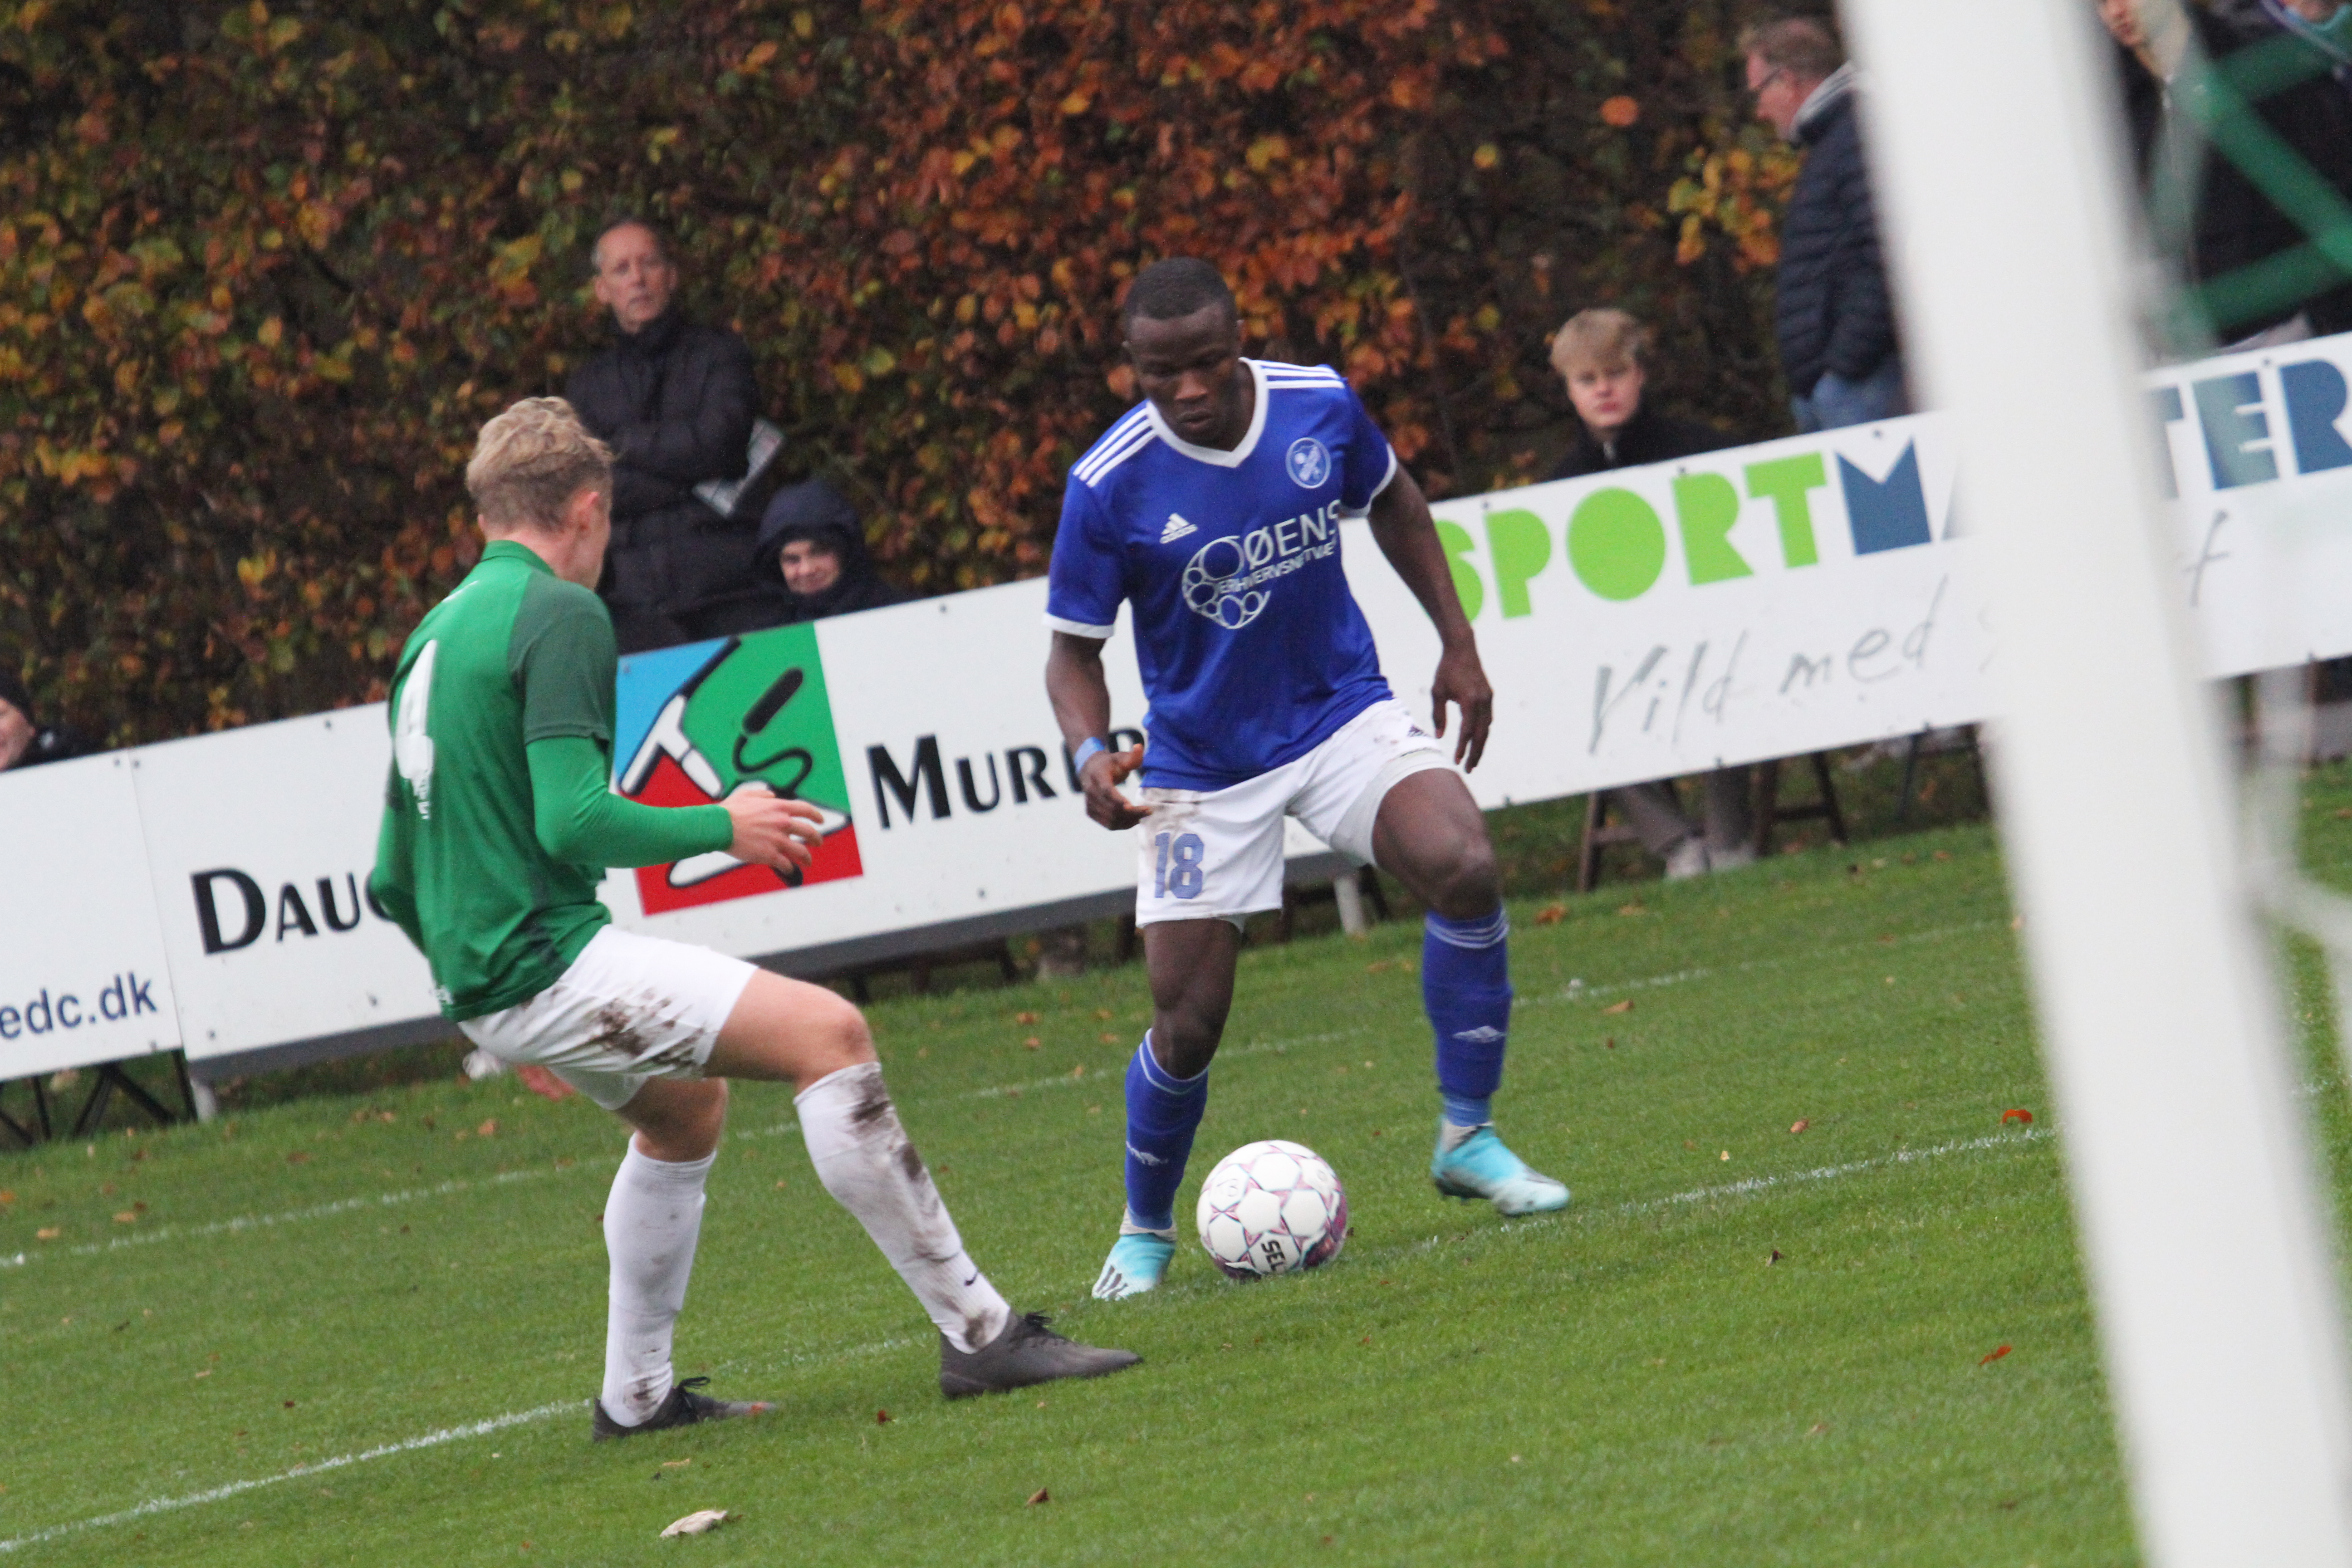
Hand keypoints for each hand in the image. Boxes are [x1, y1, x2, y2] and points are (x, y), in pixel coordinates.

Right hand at [723, 783, 822, 871]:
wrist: (718, 827)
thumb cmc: (729, 811)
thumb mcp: (746, 794)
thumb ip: (762, 795)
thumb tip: (772, 796)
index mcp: (778, 807)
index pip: (806, 809)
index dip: (816, 815)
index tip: (821, 821)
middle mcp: (782, 822)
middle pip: (809, 832)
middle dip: (817, 838)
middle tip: (818, 843)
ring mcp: (777, 839)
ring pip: (801, 851)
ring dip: (807, 858)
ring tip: (808, 862)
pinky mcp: (770, 855)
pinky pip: (786, 864)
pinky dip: (789, 868)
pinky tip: (789, 869)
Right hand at [1080, 741, 1150, 829]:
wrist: (1089, 769)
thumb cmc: (1109, 763)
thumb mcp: (1120, 757)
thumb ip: (1132, 756)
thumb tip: (1140, 747)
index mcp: (1097, 777)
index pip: (1107, 791)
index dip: (1118, 800)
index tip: (1133, 806)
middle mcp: (1091, 792)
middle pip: (1111, 808)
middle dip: (1131, 813)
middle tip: (1148, 811)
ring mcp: (1090, 804)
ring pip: (1110, 819)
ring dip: (1128, 821)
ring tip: (1142, 816)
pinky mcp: (1091, 813)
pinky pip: (1107, 824)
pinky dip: (1121, 825)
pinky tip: (1133, 820)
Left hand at [1431, 640, 1493, 770]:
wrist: (1462, 649)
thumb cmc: (1446, 670)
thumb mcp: (1437, 692)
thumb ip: (1438, 715)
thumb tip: (1439, 736)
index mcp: (1469, 700)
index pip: (1467, 731)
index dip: (1462, 747)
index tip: (1456, 761)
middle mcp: (1482, 701)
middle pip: (1481, 734)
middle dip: (1475, 753)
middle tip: (1469, 769)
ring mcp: (1488, 698)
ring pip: (1486, 728)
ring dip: (1480, 744)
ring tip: (1473, 759)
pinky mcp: (1488, 696)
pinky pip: (1487, 719)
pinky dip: (1482, 731)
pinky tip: (1476, 740)